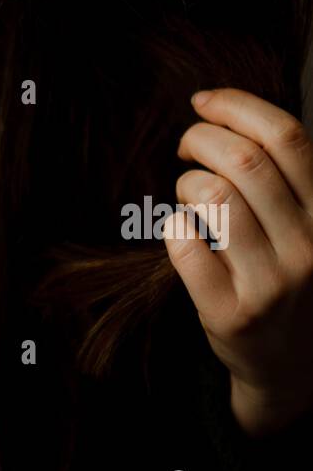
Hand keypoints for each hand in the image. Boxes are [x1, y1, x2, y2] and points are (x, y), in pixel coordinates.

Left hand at [162, 88, 312, 437]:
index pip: (287, 137)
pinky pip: (184, 243)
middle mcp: (310, 246)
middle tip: (187, 149)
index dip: (236, 106)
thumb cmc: (290, 276)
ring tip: (189, 196)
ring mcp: (272, 284)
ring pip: (213, 196)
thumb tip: (221, 110)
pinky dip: (173, 226)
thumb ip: (284, 176)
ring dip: (186, 183)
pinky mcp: (231, 314)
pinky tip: (183, 233)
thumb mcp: (307, 223)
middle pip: (243, 160)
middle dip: (200, 138)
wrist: (291, 368)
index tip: (203, 102)